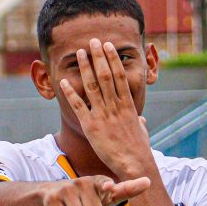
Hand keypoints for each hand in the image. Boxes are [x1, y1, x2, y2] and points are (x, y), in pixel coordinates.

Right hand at [40, 175, 149, 205]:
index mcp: (99, 182)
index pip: (110, 186)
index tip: (109, 187)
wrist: (51, 195)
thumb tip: (147, 181)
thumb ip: (125, 190)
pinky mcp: (53, 199)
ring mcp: (66, 189)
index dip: (110, 187)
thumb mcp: (105, 195)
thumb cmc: (86, 198)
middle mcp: (83, 182)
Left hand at [59, 39, 155, 179]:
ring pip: (93, 86)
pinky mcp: (91, 127)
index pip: (120, 76)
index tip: (108, 47)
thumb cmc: (139, 151)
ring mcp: (103, 115)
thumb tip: (140, 119)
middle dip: (99, 57)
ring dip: (86, 68)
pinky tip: (64, 81)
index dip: (113, 59)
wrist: (135, 165)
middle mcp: (115, 107)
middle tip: (92, 41)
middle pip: (106, 75)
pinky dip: (71, 93)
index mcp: (128, 106)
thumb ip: (139, 123)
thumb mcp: (142, 132)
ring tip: (80, 53)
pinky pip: (79, 106)